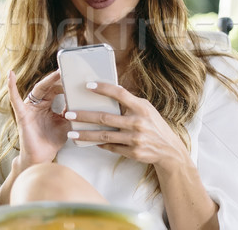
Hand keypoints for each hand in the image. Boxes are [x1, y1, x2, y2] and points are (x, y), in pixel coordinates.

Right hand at [7, 70, 69, 168]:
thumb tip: (79, 99)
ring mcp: (29, 108)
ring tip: (57, 72)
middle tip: (70, 72)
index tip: (74, 76)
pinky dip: (11, 87)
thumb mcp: (66, 123)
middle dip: (58, 79)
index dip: (64, 83)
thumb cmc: (51, 141)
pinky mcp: (22, 114)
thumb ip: (71, 111)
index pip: (55, 89)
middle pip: (48, 87)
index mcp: (47, 105)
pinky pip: (15, 99)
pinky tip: (11, 75)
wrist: (42, 157)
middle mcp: (37, 104)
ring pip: (37, 90)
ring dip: (47, 80)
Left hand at [65, 82, 188, 169]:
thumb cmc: (154, 125)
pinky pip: (111, 147)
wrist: (169, 150)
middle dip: (84, 116)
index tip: (88, 85)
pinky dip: (99, 144)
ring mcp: (135, 139)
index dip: (104, 88)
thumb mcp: (146, 109)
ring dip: (86, 134)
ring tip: (72, 132)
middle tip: (69, 113)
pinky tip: (88, 141)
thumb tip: (112, 91)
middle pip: (105, 118)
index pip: (120, 94)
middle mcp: (137, 123)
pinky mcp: (132, 152)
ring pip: (104, 136)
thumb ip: (130, 102)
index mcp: (141, 108)